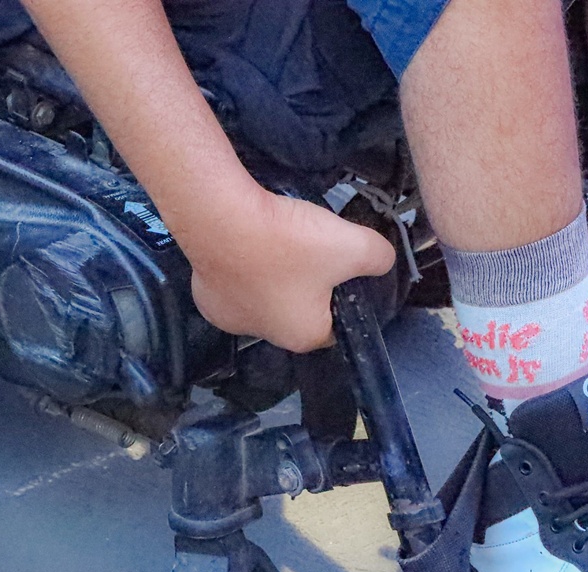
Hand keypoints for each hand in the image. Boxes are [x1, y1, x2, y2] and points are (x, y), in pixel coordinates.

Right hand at [178, 183, 395, 352]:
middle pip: (301, 312)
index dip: (346, 299)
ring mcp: (230, 318)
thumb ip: (379, 256)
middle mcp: (264, 336)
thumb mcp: (353, 245)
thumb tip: (382, 260)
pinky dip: (246, 268)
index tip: (345, 271)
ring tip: (283, 243)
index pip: (337, 327)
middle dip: (311, 286)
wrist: (221, 217)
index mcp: (303, 337)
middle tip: (315, 250)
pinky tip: (253, 245)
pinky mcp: (205, 298)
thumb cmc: (290, 242)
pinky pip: (238, 285)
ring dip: (277, 276)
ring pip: (267, 297)